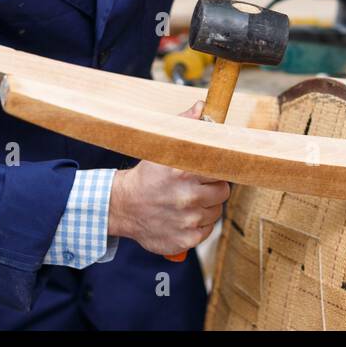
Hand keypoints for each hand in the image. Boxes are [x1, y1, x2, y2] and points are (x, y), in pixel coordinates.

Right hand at [107, 102, 230, 255]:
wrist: (122, 207)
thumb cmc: (147, 176)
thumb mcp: (162, 148)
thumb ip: (186, 125)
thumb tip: (203, 106)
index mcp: (184, 173)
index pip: (222, 170)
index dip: (217, 170)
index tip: (209, 171)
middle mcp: (187, 197)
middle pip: (223, 192)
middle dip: (212, 189)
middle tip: (196, 186)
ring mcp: (187, 221)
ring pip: (216, 212)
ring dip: (206, 207)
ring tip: (186, 201)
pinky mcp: (186, 239)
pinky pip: (207, 231)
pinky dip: (199, 225)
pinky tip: (183, 217)